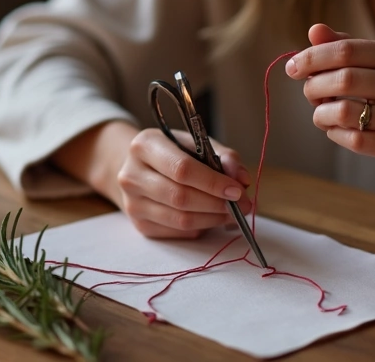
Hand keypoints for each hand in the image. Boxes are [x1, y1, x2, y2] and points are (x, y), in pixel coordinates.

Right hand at [115, 128, 253, 238]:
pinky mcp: (139, 225)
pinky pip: (178, 232)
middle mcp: (132, 175)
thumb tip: (242, 179)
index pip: (181, 169)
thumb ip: (223, 157)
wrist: (140, 167)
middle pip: (180, 197)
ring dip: (213, 219)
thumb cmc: (173, 152)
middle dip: (217, 204)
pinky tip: (211, 217)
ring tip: (232, 213)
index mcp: (145, 146)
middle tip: (243, 205)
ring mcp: (132, 203)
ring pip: (180, 219)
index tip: (238, 190)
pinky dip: (201, 227)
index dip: (213, 182)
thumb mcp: (196, 143)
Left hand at [284, 23, 374, 173]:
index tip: (293, 66)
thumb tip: (314, 31)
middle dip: (313, 86)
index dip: (312, 57)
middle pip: (343, 79)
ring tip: (323, 112)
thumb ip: (348, 47)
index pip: (346, 50)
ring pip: (343, 111)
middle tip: (309, 92)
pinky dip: (334, 133)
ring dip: (321, 112)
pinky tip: (337, 129)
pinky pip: (352, 139)